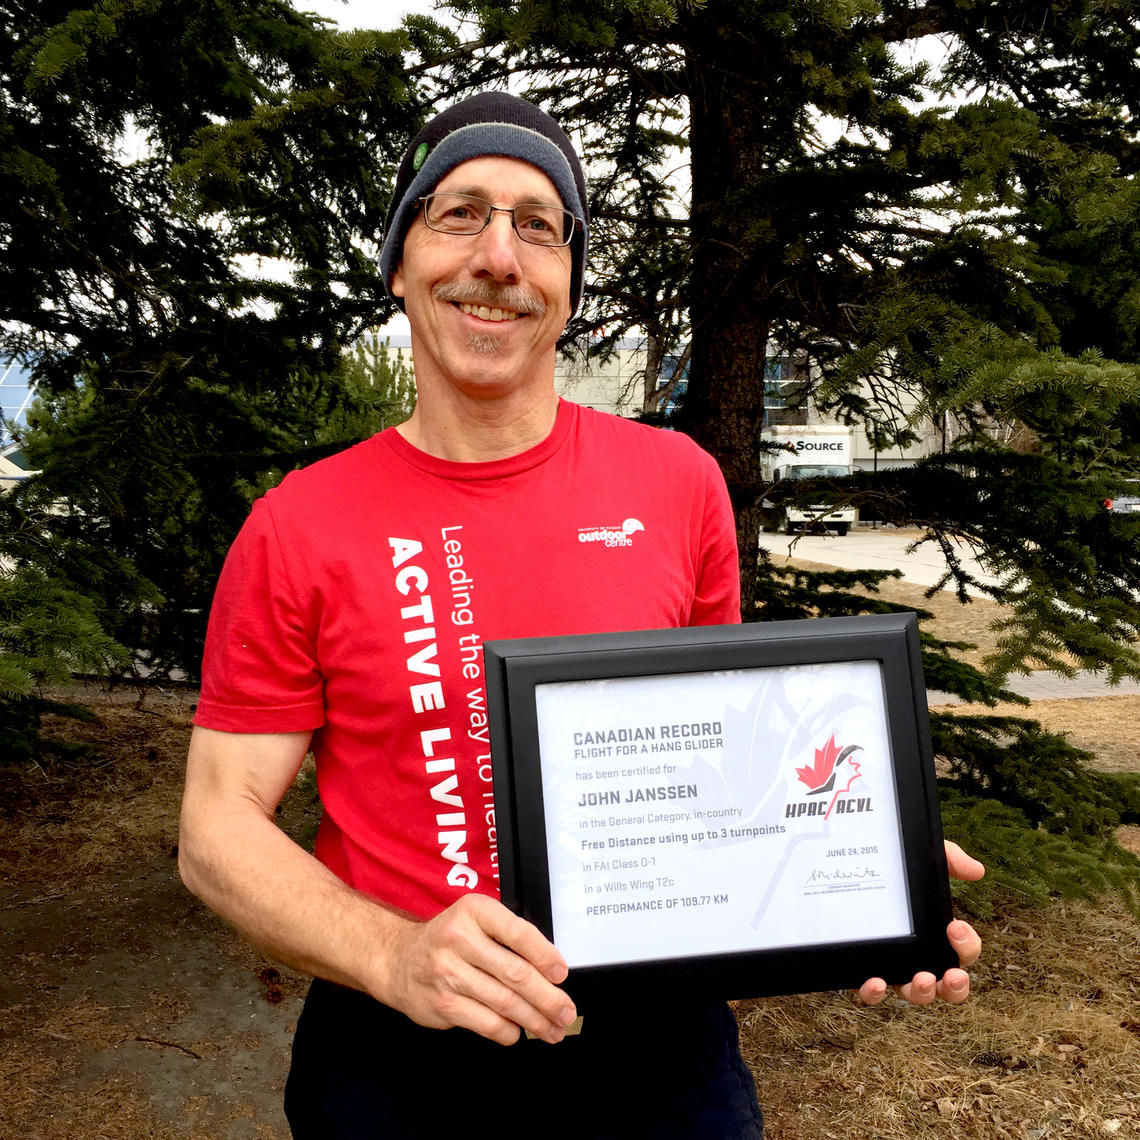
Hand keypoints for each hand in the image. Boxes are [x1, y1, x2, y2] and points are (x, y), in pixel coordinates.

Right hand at [377, 893, 577, 1045]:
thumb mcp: (475, 921)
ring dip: (535, 1020)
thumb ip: (507, 936)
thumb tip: (550, 969)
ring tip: (553, 1028)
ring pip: (505, 1003)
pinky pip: (487, 1023)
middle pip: (516, 974)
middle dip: (548, 998)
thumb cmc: (448, 939)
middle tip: (566, 1011)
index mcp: (474, 911)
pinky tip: (519, 1032)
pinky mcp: (443, 1004)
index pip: (519, 933)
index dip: (545, 956)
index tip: (561, 974)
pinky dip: (509, 1031)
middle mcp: (460, 939)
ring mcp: (449, 973)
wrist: (399, 960)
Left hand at [857, 840, 983, 1006]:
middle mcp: (919, 956)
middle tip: (952, 974)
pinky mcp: (863, 969)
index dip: (967, 946)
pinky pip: (870, 991)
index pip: (963, 952)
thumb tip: (976, 871)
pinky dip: (874, 993)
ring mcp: (892, 965)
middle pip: (947, 984)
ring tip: (921, 980)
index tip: (955, 927)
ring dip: (921, 993)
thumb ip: (948, 859)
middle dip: (955, 986)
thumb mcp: (920, 858)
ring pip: (914, 993)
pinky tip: (875, 983)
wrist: (846, 867)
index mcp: (937, 935)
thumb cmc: (892, 868)